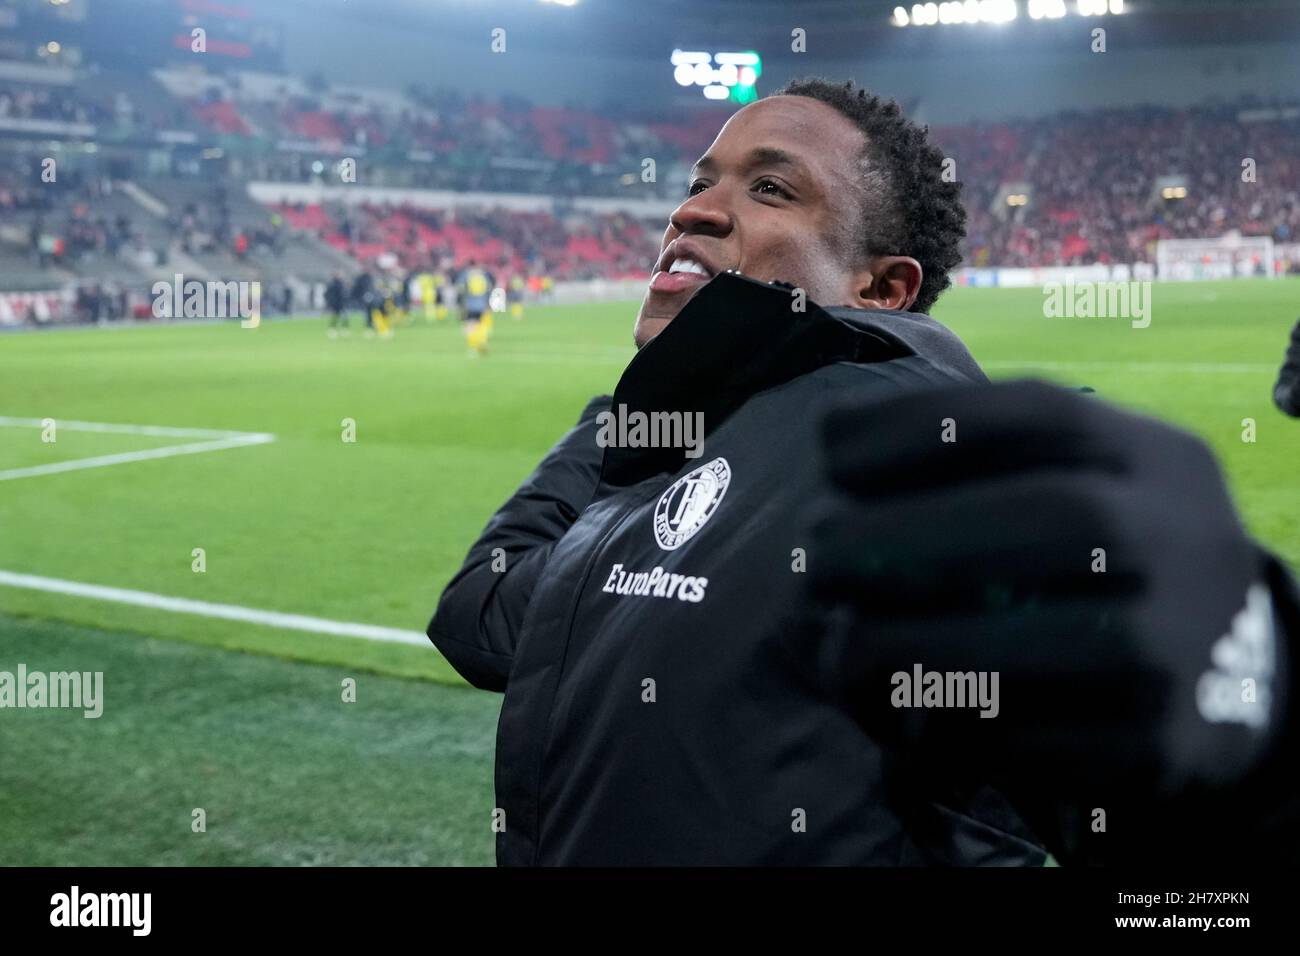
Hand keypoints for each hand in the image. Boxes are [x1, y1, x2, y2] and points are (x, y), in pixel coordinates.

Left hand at [809, 379, 1282, 797]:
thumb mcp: (1082, 483)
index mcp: (1157, 458)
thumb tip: (832, 437)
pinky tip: (905, 717)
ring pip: (1046, 642)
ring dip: (914, 647)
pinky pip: (1038, 741)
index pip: (1047, 413)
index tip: (831, 456)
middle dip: (913, 534)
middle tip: (819, 560)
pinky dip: (953, 729)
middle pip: (1056, 519)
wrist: (1235, 678)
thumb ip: (980, 458)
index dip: (927, 424)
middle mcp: (1190, 540)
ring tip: (844, 650)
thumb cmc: (1106, 561)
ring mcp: (1188, 648)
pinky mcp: (1161, 748)